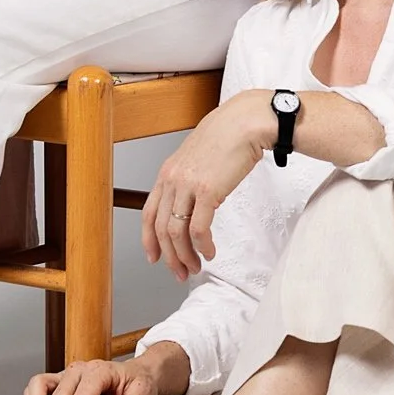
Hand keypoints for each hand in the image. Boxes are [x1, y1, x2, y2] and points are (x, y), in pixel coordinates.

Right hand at [23, 343, 189, 394]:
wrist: (136, 375)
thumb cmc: (138, 385)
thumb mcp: (144, 393)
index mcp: (100, 370)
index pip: (86, 391)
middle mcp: (79, 370)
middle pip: (62, 391)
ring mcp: (66, 376)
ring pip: (40, 383)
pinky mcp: (58, 384)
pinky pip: (36, 388)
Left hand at [141, 92, 273, 281]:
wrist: (245, 122)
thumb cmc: (227, 136)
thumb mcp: (197, 156)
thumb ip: (189, 178)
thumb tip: (193, 202)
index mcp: (167, 173)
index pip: (148, 213)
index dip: (149, 240)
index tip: (155, 257)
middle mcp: (172, 180)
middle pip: (161, 228)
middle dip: (169, 256)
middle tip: (180, 272)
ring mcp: (188, 185)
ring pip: (176, 232)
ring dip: (185, 255)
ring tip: (195, 267)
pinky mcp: (208, 191)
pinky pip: (198, 228)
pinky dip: (202, 245)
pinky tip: (209, 251)